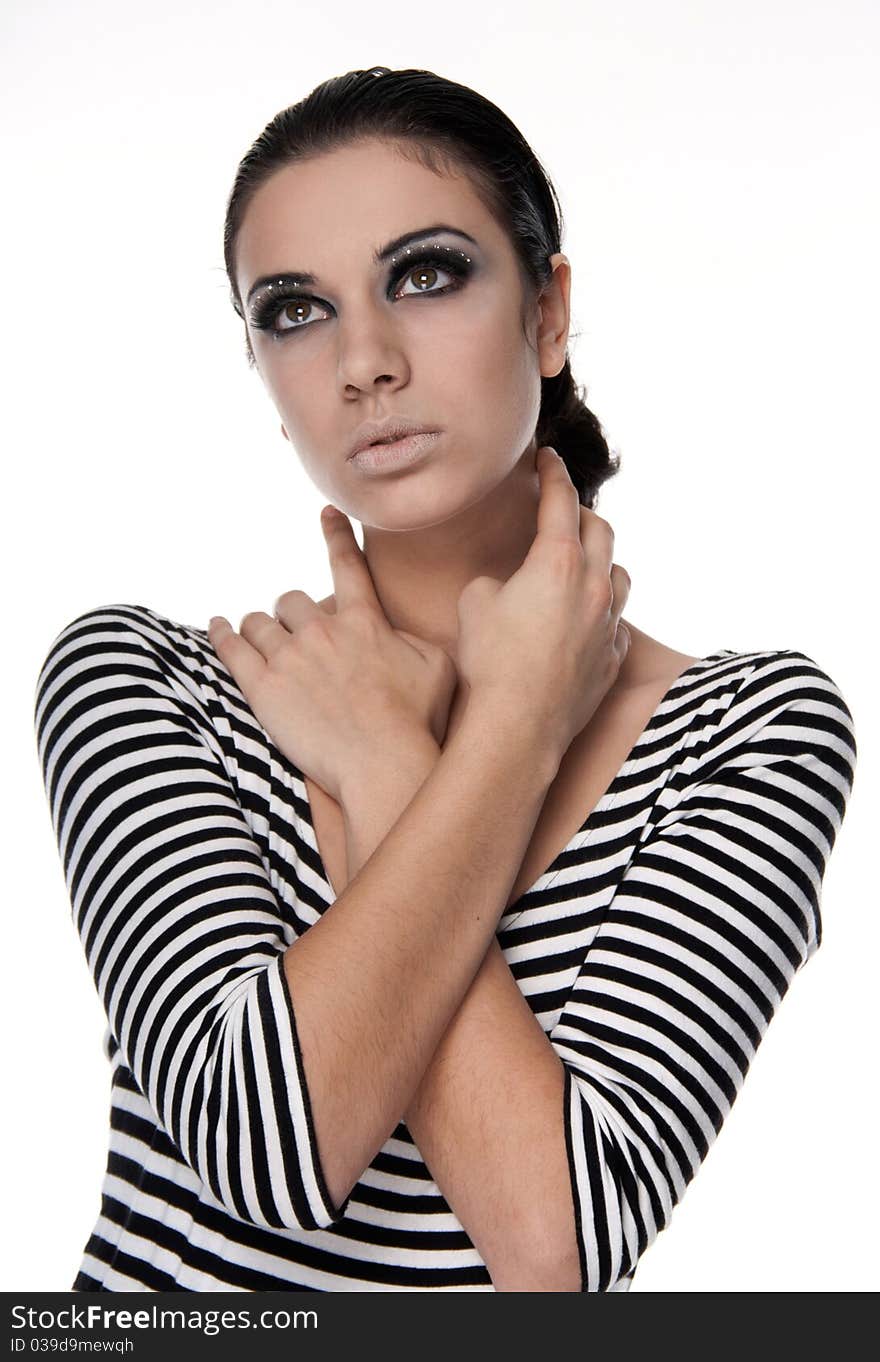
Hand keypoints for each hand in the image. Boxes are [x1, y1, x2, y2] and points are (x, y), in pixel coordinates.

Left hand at [207, 507, 457, 802]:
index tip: (326, 511)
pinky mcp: (263, 687)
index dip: (335, 534)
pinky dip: (222, 633)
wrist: (385, 763)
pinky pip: (231, 648)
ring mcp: (290, 656)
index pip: (346, 564)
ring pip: (259, 622)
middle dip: (292, 615)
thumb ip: (415, 638)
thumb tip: (402, 631)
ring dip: (260, 628)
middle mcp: (323, 629)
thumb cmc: (418, 722)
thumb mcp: (437, 668)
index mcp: (364, 621)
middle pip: (291, 599)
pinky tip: (218, 627)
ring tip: (261, 641)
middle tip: (297, 636)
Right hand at [455, 446, 630, 766]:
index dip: (553, 474)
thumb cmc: (490, 662)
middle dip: (581, 514)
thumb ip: (495, 582)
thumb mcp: (474, 604)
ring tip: (582, 565)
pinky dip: (602, 611)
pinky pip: (616, 622)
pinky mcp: (612, 659)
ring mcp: (608, 624)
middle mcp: (592, 587)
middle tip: (563, 511)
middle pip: (600, 531)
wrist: (518, 726)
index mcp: (557, 562)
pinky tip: (587, 619)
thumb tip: (506, 589)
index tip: (548, 457)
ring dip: (601, 562)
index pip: (560, 501)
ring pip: (618, 576)